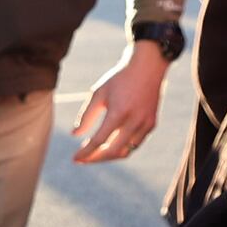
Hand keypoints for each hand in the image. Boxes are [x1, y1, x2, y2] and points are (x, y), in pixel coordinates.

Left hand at [73, 41, 169, 162]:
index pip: (99, 141)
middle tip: (83, 159)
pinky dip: (122, 147)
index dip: (86, 153)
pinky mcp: (152, 125)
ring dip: (109, 155)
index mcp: (118, 112)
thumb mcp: (98, 93)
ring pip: (126, 152)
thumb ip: (86, 116)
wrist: (147, 66)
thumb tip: (75, 135)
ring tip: (95, 153)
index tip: (75, 159)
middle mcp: (134, 121)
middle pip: (112, 151)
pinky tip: (110, 144)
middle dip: (96, 158)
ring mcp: (145, 124)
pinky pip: (135, 144)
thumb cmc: (119, 79)